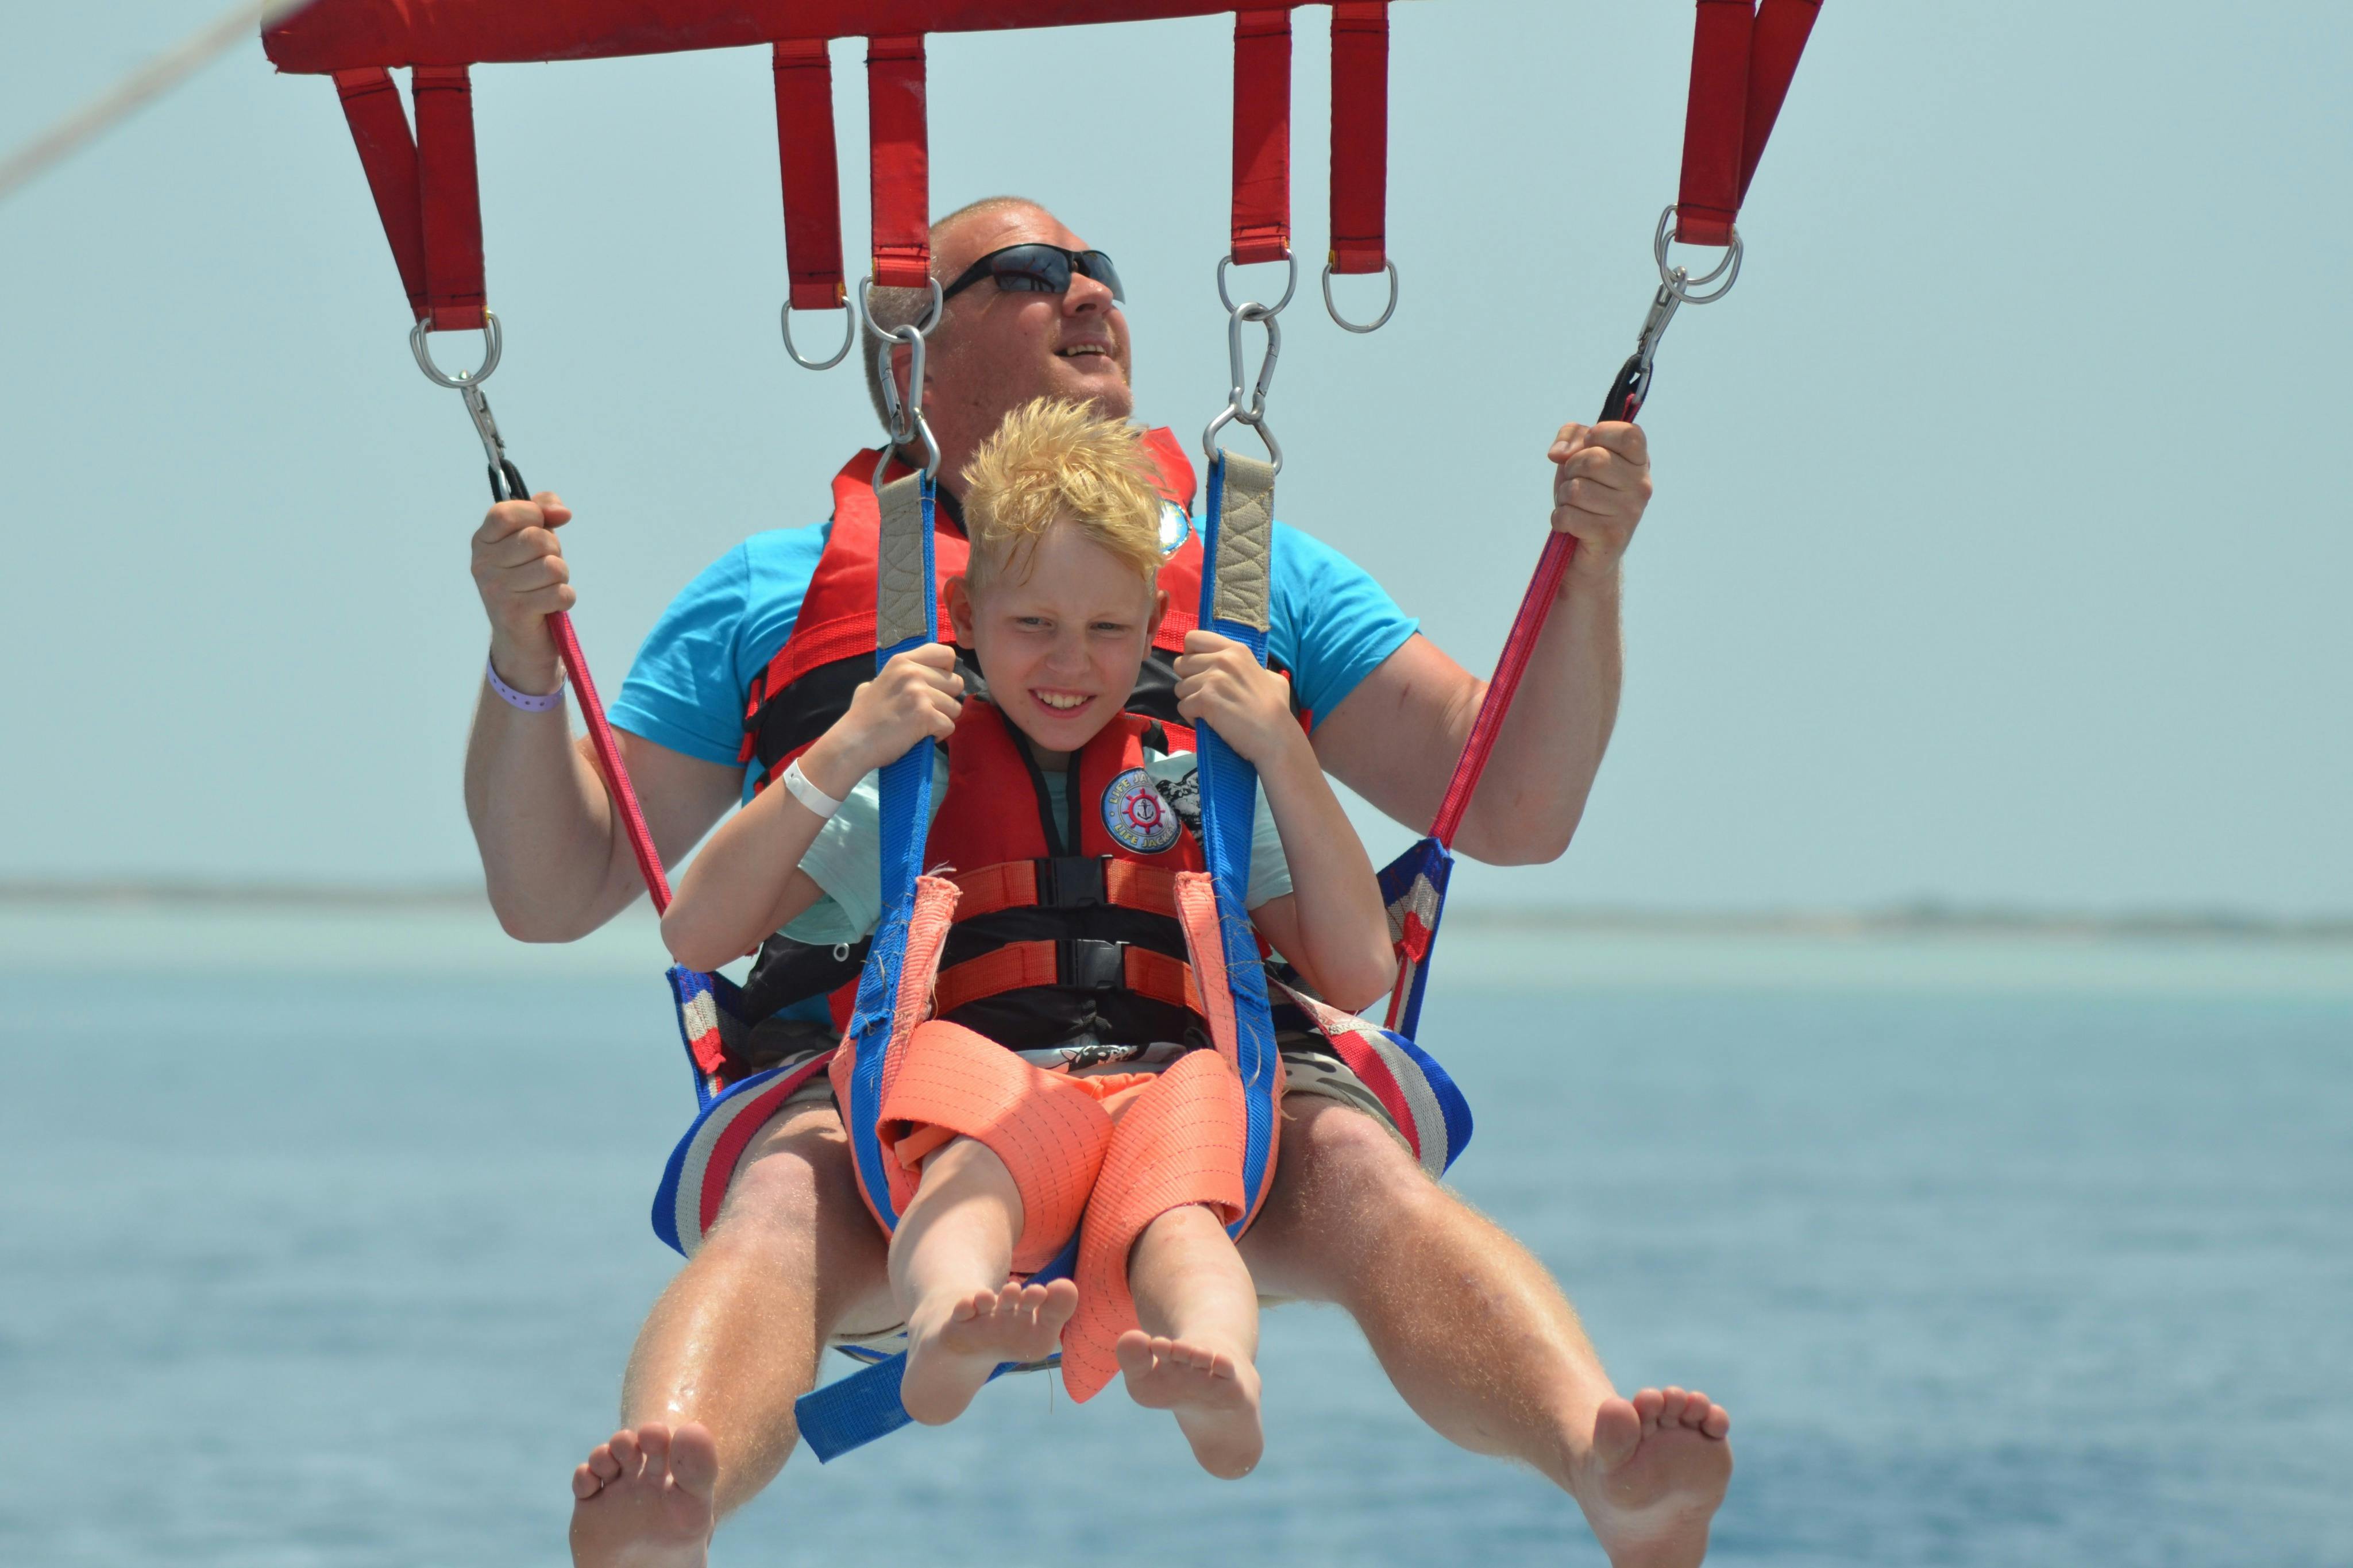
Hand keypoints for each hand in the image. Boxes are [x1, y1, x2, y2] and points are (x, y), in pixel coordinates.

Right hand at [471, 490, 575, 688]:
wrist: (521, 639)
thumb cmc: (529, 582)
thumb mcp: (533, 541)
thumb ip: (543, 512)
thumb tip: (561, 511)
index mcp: (483, 541)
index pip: (506, 512)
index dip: (534, 515)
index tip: (542, 525)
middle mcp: (482, 563)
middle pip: (537, 539)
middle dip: (554, 552)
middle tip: (545, 569)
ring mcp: (496, 589)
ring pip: (552, 567)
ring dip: (560, 578)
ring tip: (546, 588)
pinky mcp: (514, 612)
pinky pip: (560, 593)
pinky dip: (565, 599)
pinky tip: (550, 606)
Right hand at [803, 642, 962, 793]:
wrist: (853, 743)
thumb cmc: (861, 718)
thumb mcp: (873, 684)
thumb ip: (896, 677)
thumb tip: (911, 676)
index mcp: (902, 661)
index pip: (946, 654)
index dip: (946, 671)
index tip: (935, 685)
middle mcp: (913, 672)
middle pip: (956, 682)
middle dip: (946, 700)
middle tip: (926, 712)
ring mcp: (919, 693)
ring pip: (956, 707)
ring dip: (942, 719)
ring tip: (921, 726)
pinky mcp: (925, 715)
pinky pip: (949, 725)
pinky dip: (939, 735)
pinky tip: (922, 737)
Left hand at [1174, 630, 1302, 770]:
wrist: (1276, 735)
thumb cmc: (1277, 709)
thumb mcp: (1270, 676)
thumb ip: (1251, 668)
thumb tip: (1243, 669)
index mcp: (1236, 650)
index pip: (1193, 638)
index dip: (1190, 655)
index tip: (1199, 670)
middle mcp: (1222, 659)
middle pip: (1181, 663)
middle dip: (1188, 681)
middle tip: (1204, 695)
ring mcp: (1213, 678)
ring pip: (1180, 688)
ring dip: (1190, 702)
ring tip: (1208, 712)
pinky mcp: (1206, 699)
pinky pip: (1183, 707)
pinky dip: (1192, 718)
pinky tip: (1208, 723)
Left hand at [1546, 422, 1651, 584]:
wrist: (1586, 551)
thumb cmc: (1584, 496)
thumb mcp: (1577, 457)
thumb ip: (1572, 436)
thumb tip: (1558, 453)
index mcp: (1639, 462)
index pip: (1629, 433)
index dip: (1600, 433)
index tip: (1589, 444)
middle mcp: (1641, 486)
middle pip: (1593, 459)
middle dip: (1571, 470)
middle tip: (1576, 484)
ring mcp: (1629, 512)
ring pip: (1576, 489)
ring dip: (1564, 498)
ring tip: (1575, 507)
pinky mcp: (1611, 536)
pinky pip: (1568, 515)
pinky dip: (1559, 519)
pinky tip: (1570, 526)